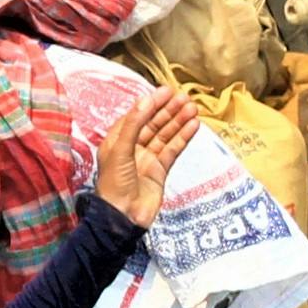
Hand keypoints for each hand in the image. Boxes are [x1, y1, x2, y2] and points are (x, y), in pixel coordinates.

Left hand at [90, 88, 204, 222]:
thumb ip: (134, 124)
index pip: (136, 116)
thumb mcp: (120, 149)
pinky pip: (173, 149)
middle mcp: (132, 147)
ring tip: (193, 108)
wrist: (123, 217)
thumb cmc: (114, 184)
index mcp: (117, 140)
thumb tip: (146, 100)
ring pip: (165, 135)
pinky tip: (193, 126)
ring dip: (178, 121)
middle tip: (184, 98)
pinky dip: (183, 137)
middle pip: (153, 123)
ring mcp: (147, 159)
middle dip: (168, 110)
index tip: (167, 91)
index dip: (151, 103)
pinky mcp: (160, 170)